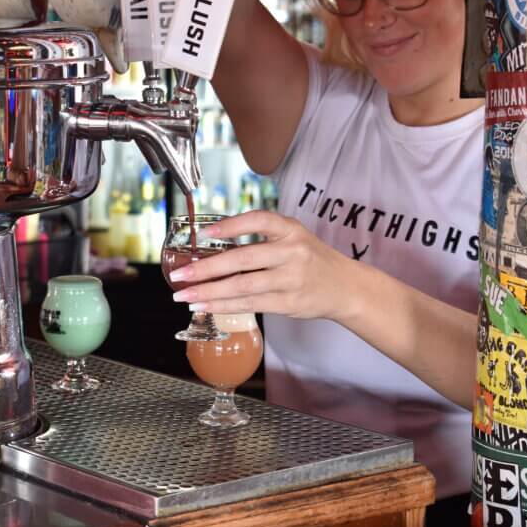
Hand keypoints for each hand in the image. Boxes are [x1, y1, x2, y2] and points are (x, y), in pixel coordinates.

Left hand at [169, 210, 351, 318]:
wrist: (345, 287)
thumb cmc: (311, 260)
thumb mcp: (293, 238)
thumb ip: (261, 240)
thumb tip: (212, 248)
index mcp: (291, 229)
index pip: (258, 220)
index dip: (230, 226)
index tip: (204, 234)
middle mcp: (292, 252)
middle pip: (243, 258)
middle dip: (207, 268)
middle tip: (180, 273)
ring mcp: (291, 279)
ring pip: (243, 286)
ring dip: (210, 291)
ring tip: (185, 295)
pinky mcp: (289, 302)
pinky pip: (251, 304)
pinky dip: (224, 305)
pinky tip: (206, 305)